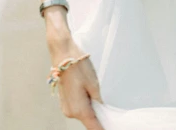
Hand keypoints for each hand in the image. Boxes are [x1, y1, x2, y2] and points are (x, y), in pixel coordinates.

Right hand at [44, 9, 104, 129]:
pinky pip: (79, 107)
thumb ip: (99, 101)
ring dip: (92, 110)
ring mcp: (66, 107)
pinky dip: (86, 104)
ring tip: (98, 96)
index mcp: (79, 110)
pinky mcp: (65, 101)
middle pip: (89, 121)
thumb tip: (102, 110)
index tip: (113, 127)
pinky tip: (90, 94)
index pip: (94, 127)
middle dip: (99, 117)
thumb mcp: (94, 84)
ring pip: (84, 114)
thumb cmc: (78, 66)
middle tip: (111, 111)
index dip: (104, 128)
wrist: (62, 53)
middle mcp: (70, 112)